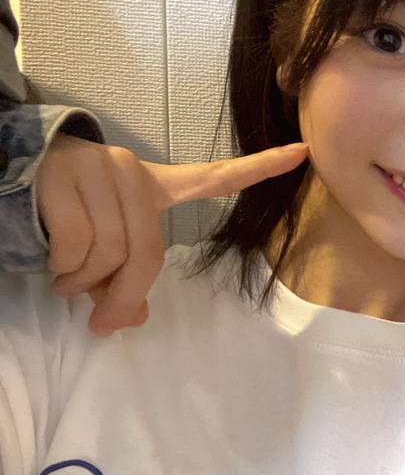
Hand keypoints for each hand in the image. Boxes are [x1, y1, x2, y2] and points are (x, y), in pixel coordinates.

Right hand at [35, 136, 308, 335]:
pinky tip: (52, 264)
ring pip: (109, 253)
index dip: (259, 167)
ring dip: (82, 283)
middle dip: (123, 294)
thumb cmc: (63, 217)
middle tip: (101, 318)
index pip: (214, 176)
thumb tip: (132, 322)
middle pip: (147, 253)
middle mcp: (133, 173)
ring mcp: (101, 171)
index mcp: (153, 187)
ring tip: (66, 278)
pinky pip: (75, 246)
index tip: (304, 152)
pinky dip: (64, 269)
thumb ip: (123, 283)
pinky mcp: (65, 177)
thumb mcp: (102, 250)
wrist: (7, 175)